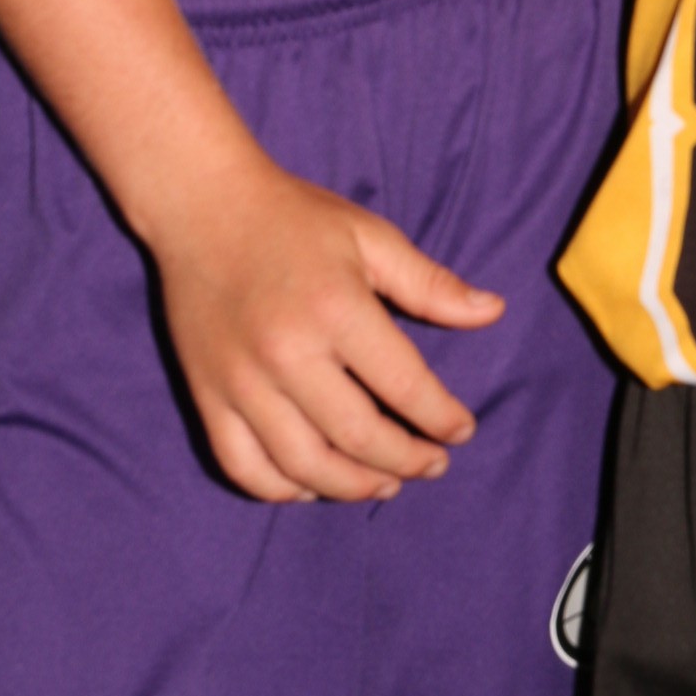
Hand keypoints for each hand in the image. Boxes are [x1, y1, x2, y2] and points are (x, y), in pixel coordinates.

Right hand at [148, 154, 501, 508]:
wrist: (201, 205)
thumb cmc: (294, 218)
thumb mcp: (369, 237)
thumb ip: (431, 283)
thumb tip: (494, 312)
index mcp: (336, 310)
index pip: (405, 387)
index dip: (441, 418)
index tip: (462, 431)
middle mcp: (287, 353)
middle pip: (359, 438)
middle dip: (407, 461)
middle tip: (432, 464)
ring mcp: (241, 382)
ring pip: (304, 467)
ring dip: (354, 487)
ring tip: (385, 484)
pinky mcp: (206, 396)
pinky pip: (244, 467)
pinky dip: (283, 490)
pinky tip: (315, 484)